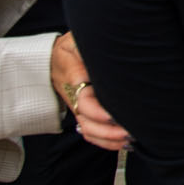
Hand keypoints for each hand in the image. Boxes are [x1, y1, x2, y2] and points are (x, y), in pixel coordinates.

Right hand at [50, 32, 130, 151]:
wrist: (52, 61)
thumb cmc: (68, 49)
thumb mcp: (74, 41)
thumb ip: (85, 48)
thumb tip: (105, 49)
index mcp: (74, 79)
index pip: (84, 101)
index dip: (98, 112)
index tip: (114, 115)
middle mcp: (76, 99)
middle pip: (88, 123)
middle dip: (109, 131)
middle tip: (131, 131)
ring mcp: (79, 109)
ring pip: (89, 132)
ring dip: (109, 140)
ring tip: (131, 139)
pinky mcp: (84, 115)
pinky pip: (91, 134)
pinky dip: (106, 142)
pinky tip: (123, 142)